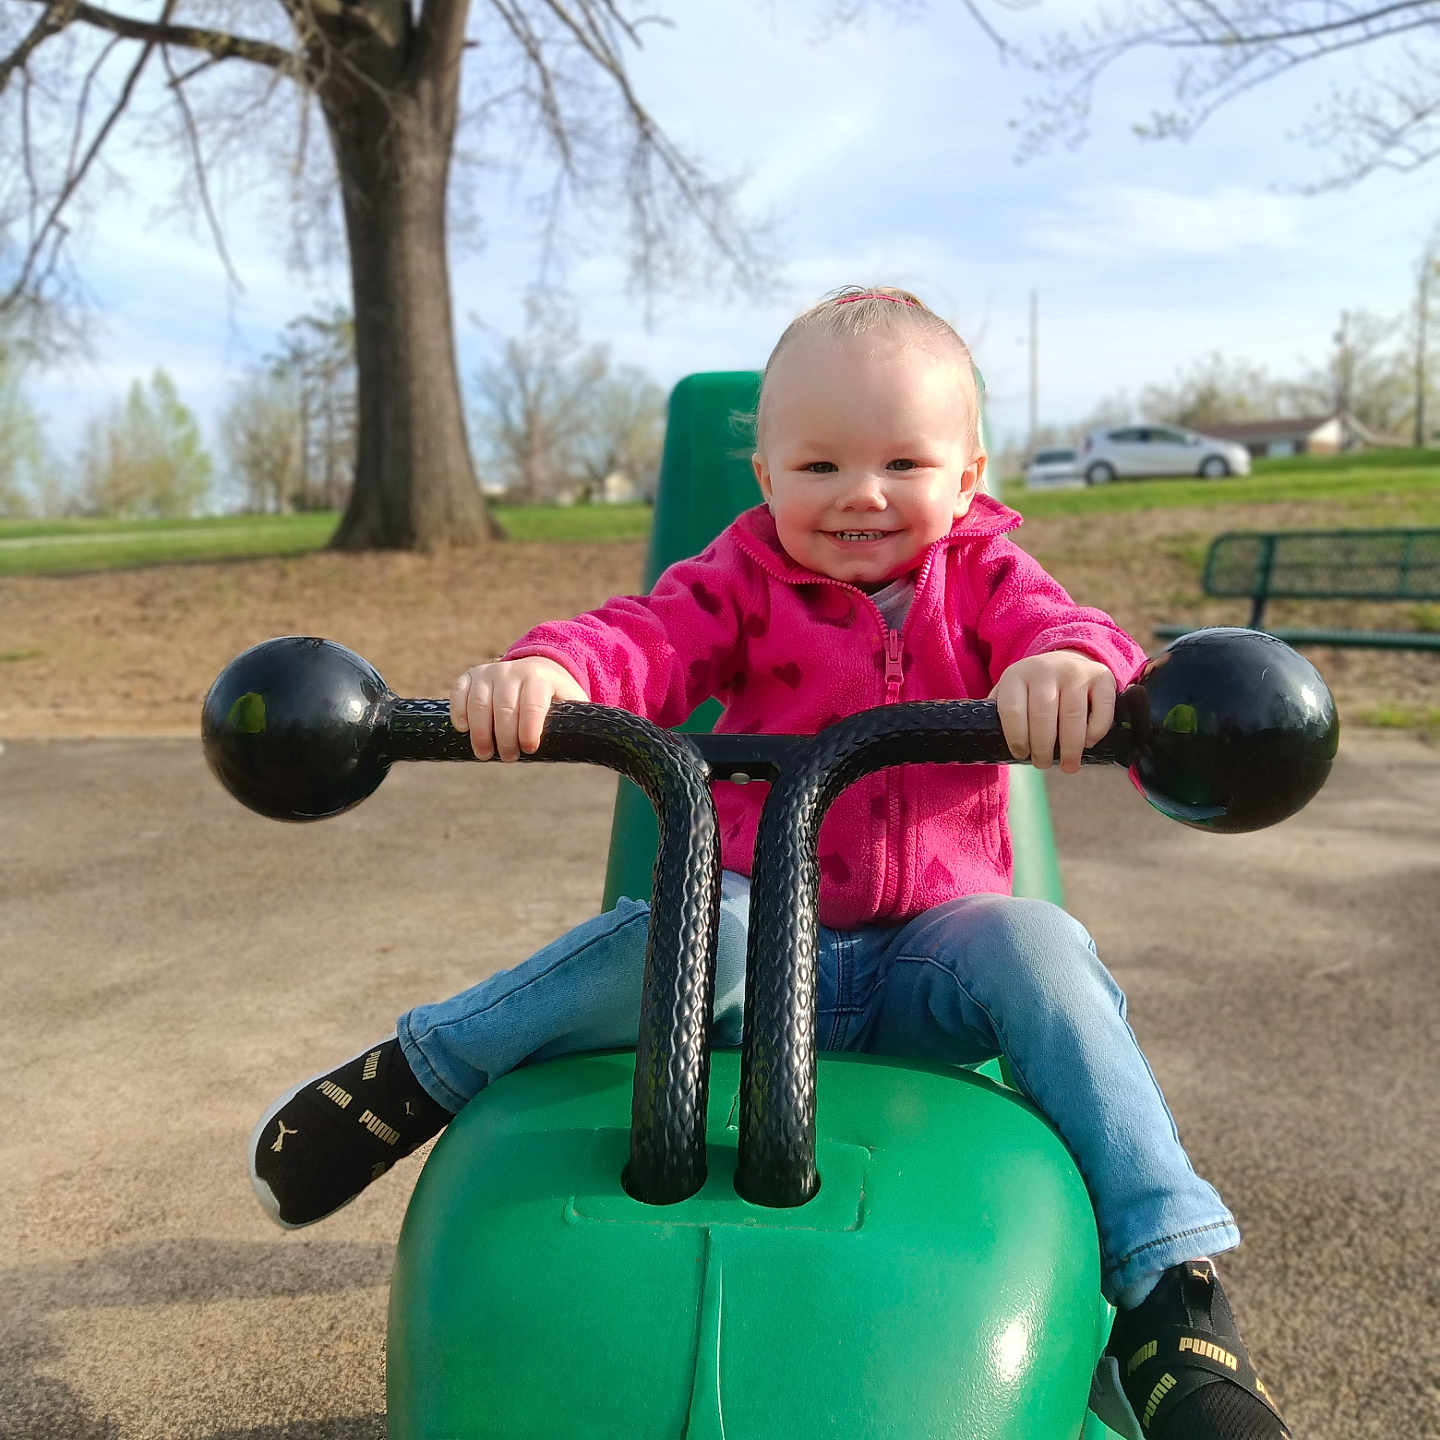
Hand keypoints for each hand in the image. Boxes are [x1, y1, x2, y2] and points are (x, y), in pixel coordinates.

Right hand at [449, 656, 588, 760]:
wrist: (538, 667)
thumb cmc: (558, 696)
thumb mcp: (574, 703)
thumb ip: (581, 722)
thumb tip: (598, 750)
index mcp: (540, 677)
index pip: (533, 703)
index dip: (529, 728)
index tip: (529, 749)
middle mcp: (512, 671)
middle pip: (504, 707)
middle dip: (505, 737)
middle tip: (509, 758)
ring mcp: (489, 672)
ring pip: (479, 702)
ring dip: (480, 731)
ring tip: (485, 754)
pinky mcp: (471, 676)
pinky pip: (459, 692)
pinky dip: (459, 711)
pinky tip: (464, 731)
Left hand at [988, 650, 1115, 773]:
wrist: (1067, 658)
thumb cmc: (1033, 689)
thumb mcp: (1011, 692)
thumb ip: (999, 714)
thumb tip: (988, 746)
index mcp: (1016, 675)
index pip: (1013, 711)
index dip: (1017, 738)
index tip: (1021, 755)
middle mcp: (1045, 670)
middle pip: (1043, 716)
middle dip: (1043, 748)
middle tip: (1043, 764)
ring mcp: (1075, 671)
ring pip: (1072, 716)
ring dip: (1070, 747)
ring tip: (1068, 766)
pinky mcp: (1102, 677)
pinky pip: (1101, 710)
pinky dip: (1095, 732)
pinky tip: (1087, 743)